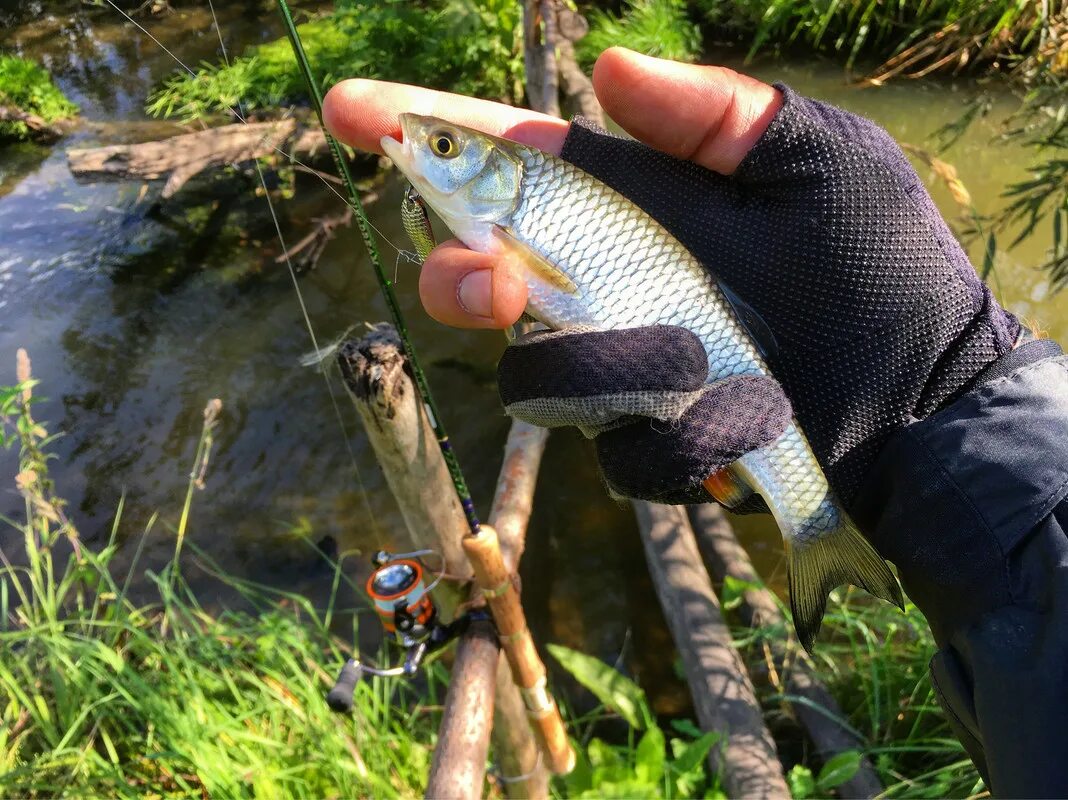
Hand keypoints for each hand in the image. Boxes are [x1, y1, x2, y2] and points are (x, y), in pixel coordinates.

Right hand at [324, 48, 1017, 507]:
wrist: (920, 406)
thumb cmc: (878, 274)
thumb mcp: (816, 166)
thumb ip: (717, 118)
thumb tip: (608, 72)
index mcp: (637, 202)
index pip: (516, 161)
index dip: (432, 136)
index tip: (351, 114)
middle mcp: (609, 281)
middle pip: (486, 274)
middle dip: (466, 277)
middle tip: (489, 281)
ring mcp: (618, 366)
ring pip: (542, 372)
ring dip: (615, 367)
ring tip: (711, 362)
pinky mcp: (638, 439)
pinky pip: (615, 441)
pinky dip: (679, 427)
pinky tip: (743, 416)